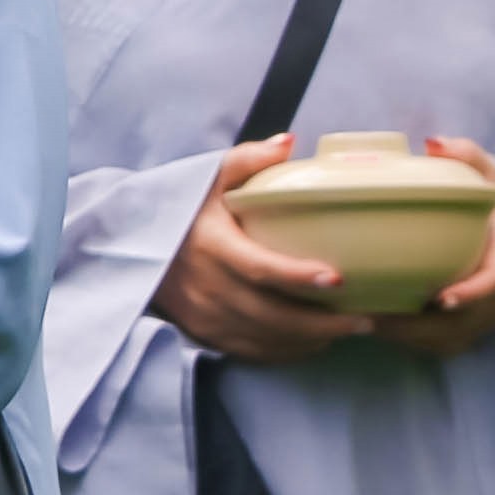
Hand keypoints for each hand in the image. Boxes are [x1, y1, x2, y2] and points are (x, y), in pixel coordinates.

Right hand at [153, 136, 377, 364]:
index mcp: (210, 244)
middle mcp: (205, 285)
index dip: (298, 276)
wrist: (130, 246)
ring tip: (350, 329)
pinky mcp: (204, 333)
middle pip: (269, 314)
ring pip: (264, 338)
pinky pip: (251, 351)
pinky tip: (314, 343)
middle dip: (320, 323)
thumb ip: (247, 159)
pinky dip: (286, 352)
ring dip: (310, 340)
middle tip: (364, 318)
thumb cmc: (181, 208)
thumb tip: (289, 143)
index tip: (338, 278)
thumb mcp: (207, 176)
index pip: (258, 267)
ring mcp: (203, 314)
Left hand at [373, 137, 494, 356]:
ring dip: (412, 337)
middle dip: (425, 326)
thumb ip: (465, 155)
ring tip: (369, 324)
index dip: (472, 294)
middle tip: (378, 318)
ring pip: (452, 339)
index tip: (440, 300)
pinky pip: (443, 345)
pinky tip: (378, 329)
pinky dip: (412, 342)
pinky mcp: (470, 327)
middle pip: (468, 321)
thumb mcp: (484, 172)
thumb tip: (432, 143)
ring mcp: (487, 314)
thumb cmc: (487, 202)